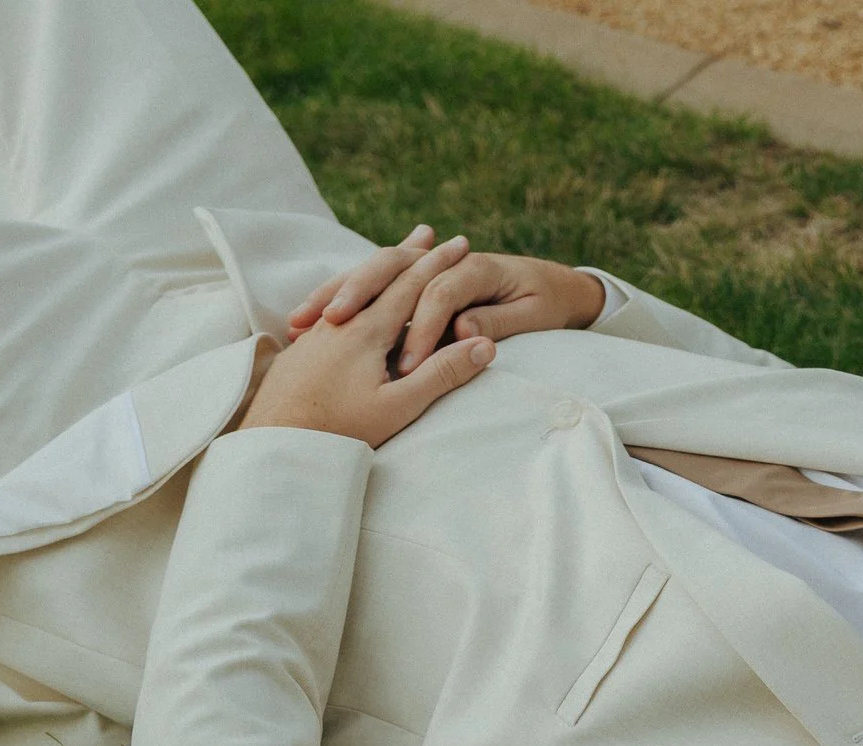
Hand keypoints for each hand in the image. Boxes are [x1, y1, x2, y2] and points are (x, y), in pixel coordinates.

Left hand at [243, 240, 496, 446]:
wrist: (274, 443)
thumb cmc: (340, 429)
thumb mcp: (399, 407)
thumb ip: (440, 373)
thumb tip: (484, 346)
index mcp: (368, 330)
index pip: (411, 284)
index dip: (438, 263)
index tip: (460, 244)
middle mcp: (342, 320)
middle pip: (382, 276)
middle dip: (413, 255)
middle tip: (434, 236)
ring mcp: (319, 331)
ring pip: (355, 286)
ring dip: (381, 268)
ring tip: (397, 253)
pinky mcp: (304, 347)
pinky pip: (336, 304)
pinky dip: (354, 290)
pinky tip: (352, 294)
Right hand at [289, 226, 604, 372]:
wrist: (562, 286)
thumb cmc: (552, 301)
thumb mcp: (535, 315)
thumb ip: (499, 323)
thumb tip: (468, 336)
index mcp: (477, 268)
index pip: (438, 294)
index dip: (421, 329)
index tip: (406, 366)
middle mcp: (447, 263)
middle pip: (387, 273)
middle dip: (355, 299)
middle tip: (325, 328)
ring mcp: (427, 271)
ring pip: (368, 278)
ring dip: (334, 298)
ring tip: (300, 324)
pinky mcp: (415, 285)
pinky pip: (367, 290)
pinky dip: (338, 303)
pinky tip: (306, 323)